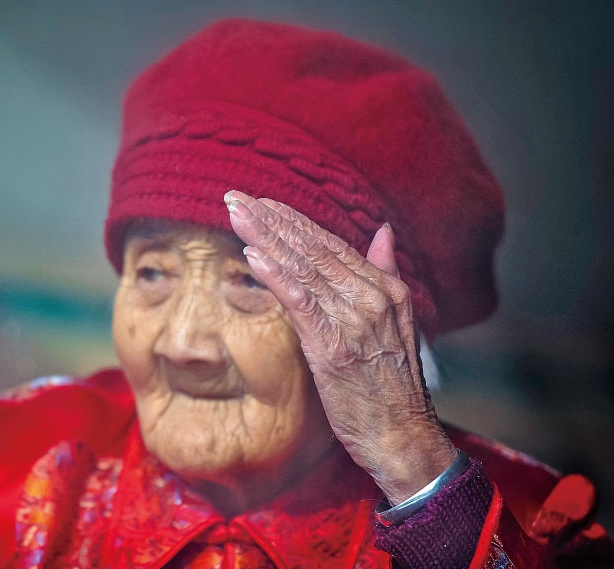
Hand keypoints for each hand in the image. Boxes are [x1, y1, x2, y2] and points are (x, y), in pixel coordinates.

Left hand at [225, 190, 455, 503]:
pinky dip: (276, 275)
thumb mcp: (398, 323)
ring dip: (265, 237)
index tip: (263, 202)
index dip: (294, 221)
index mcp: (385, 289)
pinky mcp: (334, 347)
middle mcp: (372, 297)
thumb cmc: (391, 386)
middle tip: (236, 195)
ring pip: (303, 268)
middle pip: (313, 248)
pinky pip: (300, 302)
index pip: (331, 244)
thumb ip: (385, 272)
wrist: (402, 436)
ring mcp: (354, 320)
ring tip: (236, 213)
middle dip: (271, 219)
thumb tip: (383, 232)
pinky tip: (252, 255)